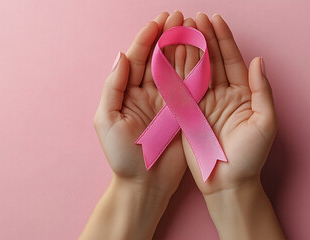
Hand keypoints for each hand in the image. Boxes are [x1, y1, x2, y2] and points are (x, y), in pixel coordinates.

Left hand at [94, 11, 193, 196]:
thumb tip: (121, 54)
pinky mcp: (184, 112)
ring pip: (176, 67)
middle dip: (168, 35)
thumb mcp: (107, 120)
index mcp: (128, 92)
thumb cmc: (121, 156)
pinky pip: (191, 86)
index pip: (138, 58)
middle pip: (159, 58)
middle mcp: (148, 93)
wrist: (144, 184)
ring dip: (183, 46)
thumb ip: (113, 86)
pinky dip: (197, 68)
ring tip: (192, 26)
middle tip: (179, 16)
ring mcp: (167, 102)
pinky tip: (203, 51)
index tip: (158, 20)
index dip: (147, 38)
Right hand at [181, 13, 276, 194]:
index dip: (224, 39)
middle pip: (211, 60)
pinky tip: (169, 54)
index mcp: (242, 94)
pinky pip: (180, 88)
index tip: (214, 20)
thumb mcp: (265, 123)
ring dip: (187, 50)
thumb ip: (263, 91)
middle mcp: (221, 95)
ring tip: (180, 29)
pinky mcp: (186, 113)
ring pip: (193, 70)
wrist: (226, 183)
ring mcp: (202, 103)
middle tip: (193, 18)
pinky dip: (174, 71)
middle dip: (202, 38)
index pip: (232, 60)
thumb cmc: (249, 157)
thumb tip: (258, 61)